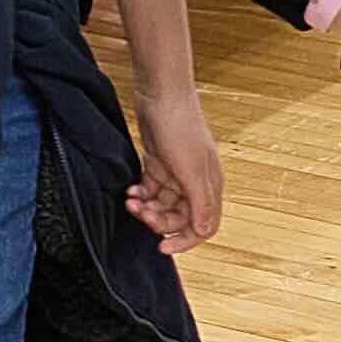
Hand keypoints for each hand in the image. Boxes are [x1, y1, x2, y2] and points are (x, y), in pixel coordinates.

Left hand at [124, 98, 226, 251]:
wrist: (161, 94)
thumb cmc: (181, 127)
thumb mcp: (191, 169)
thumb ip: (199, 202)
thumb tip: (204, 231)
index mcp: (210, 187)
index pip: (203, 227)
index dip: (184, 241)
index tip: (162, 247)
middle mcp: (195, 183)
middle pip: (179, 218)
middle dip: (158, 221)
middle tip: (140, 213)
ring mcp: (177, 174)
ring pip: (162, 205)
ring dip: (146, 208)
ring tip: (131, 201)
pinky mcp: (159, 164)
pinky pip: (150, 190)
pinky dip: (141, 194)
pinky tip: (131, 191)